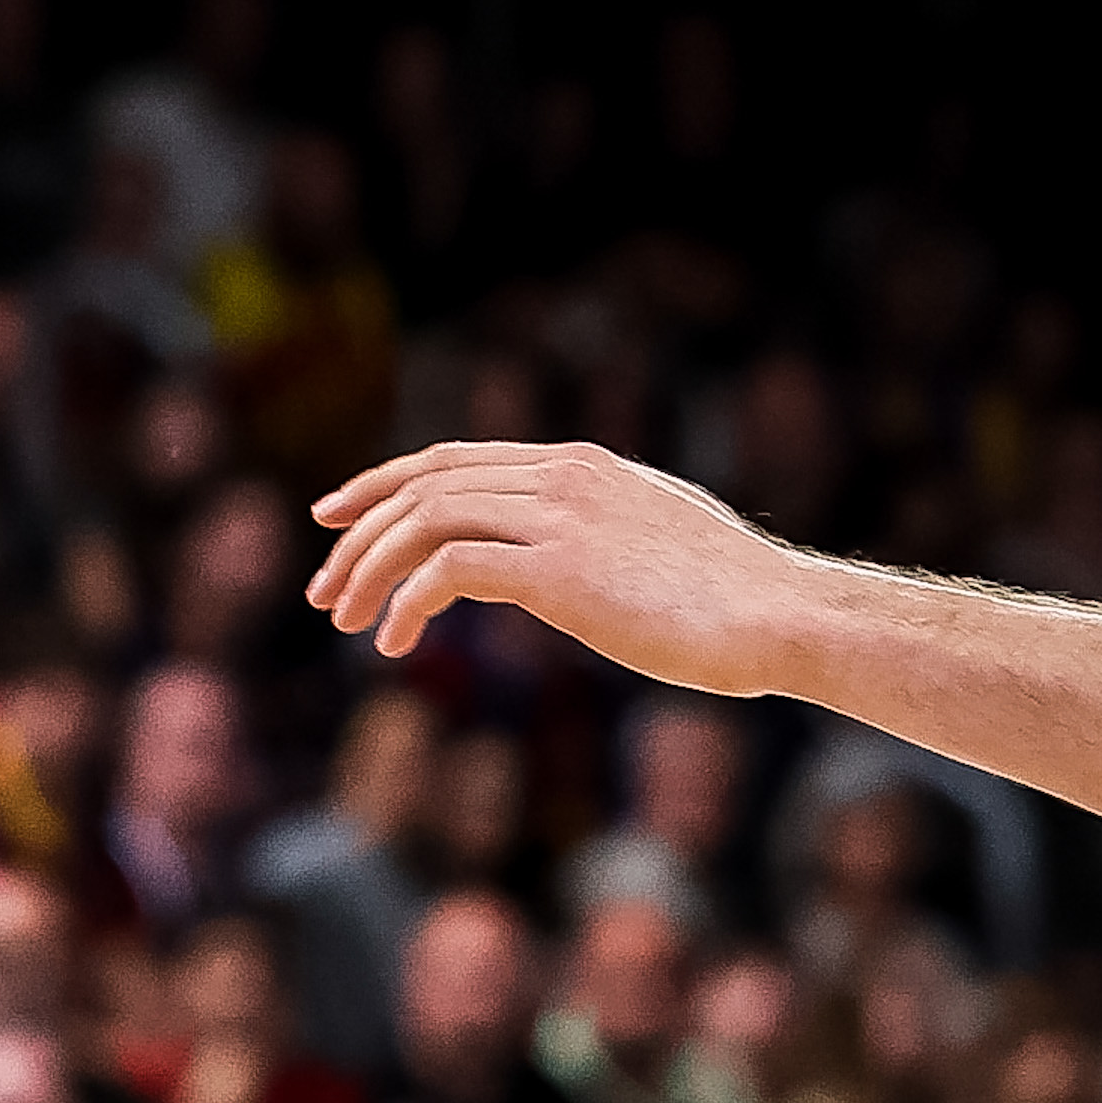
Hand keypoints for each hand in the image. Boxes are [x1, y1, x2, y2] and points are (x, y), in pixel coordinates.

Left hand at [304, 440, 831, 689]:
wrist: (778, 616)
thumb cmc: (728, 599)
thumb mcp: (651, 543)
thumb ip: (596, 534)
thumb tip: (559, 562)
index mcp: (579, 464)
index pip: (452, 459)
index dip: (381, 484)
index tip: (332, 518)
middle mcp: (562, 476)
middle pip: (423, 486)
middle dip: (358, 537)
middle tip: (323, 592)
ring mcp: (560, 516)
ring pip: (424, 523)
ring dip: (369, 571)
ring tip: (345, 621)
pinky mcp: (558, 568)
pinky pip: (447, 573)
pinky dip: (406, 604)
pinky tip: (394, 643)